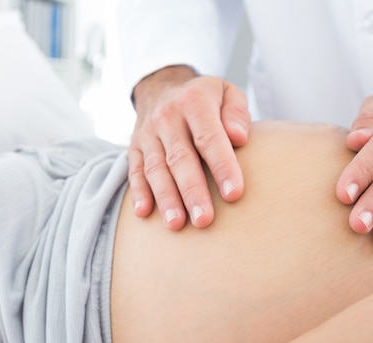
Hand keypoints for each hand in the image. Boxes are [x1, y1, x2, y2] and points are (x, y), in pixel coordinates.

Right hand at [129, 65, 249, 229]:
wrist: (161, 87)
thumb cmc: (204, 99)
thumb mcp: (226, 92)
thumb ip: (236, 112)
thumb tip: (239, 137)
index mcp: (193, 101)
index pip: (208, 137)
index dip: (221, 166)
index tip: (234, 194)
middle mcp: (167, 117)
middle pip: (180, 158)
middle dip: (192, 191)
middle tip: (204, 220)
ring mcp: (147, 134)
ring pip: (155, 169)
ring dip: (166, 198)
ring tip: (176, 224)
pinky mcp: (134, 148)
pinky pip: (134, 172)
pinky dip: (138, 193)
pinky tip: (144, 213)